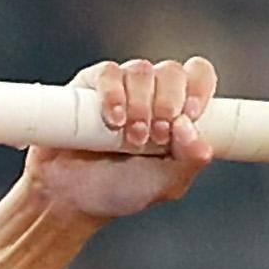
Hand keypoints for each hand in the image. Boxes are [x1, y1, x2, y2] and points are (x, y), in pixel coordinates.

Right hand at [23, 56, 217, 222]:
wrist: (69, 198)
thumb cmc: (119, 189)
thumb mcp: (166, 185)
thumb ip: (190, 161)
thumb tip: (190, 128)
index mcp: (177, 110)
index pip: (198, 75)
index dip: (198, 88)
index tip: (190, 117)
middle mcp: (151, 92)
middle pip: (172, 71)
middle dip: (168, 104)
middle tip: (155, 137)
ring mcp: (120, 87)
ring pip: (141, 70)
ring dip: (141, 103)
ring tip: (130, 137)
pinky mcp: (88, 87)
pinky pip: (107, 73)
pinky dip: (113, 93)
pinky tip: (113, 119)